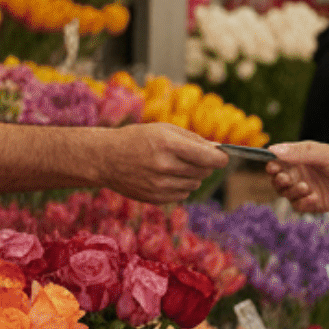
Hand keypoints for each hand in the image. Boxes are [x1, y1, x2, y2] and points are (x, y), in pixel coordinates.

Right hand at [102, 124, 228, 202]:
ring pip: (195, 184)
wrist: (105, 159)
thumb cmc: (137, 139)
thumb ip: (193, 139)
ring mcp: (159, 185)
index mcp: (168, 144)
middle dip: (205, 164)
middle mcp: (165, 166)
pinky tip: (166, 176)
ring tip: (175, 165)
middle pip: (204, 171)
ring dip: (192, 175)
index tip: (223, 157)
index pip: (209, 158)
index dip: (221, 158)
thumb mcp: (164, 129)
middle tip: (194, 157)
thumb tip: (217, 151)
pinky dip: (181, 186)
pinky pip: (183, 194)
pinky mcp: (156, 198)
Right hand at [267, 141, 328, 214]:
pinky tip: (315, 198)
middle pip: (277, 178)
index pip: (278, 160)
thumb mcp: (325, 155)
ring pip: (285, 193)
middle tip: (287, 179)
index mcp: (302, 157)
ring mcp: (306, 188)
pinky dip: (302, 202)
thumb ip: (300, 153)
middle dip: (279, 179)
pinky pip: (297, 205)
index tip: (272, 167)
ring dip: (291, 191)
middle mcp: (301, 172)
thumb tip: (273, 149)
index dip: (272, 164)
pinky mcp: (312, 203)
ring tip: (306, 188)